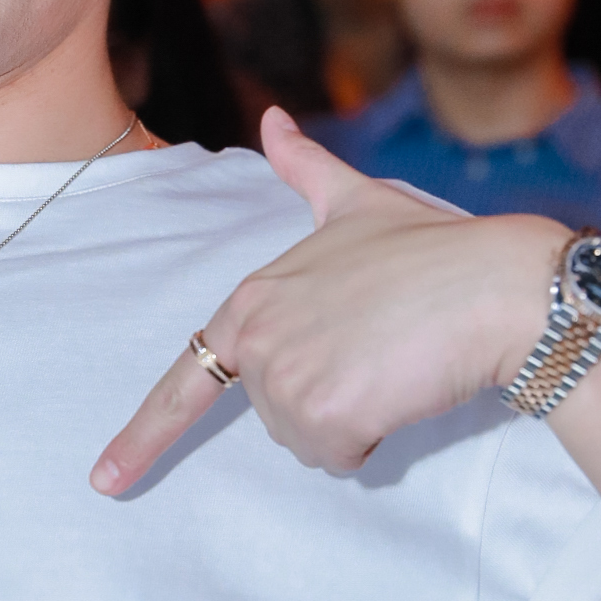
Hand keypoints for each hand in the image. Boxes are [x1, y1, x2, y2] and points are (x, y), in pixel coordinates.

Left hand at [92, 111, 560, 491]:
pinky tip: (401, 387)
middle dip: (331, 399)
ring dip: (355, 419)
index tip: (105, 480)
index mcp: (253, 298)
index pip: (186, 378)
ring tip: (394, 364)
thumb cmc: (437, 250)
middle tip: (379, 350)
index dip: (143, 435)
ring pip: (310, 441)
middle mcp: (258, 337)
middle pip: (278, 415)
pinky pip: (340, 455)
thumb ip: (306, 171)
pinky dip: (373, 436)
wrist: (496, 283)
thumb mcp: (360, 202)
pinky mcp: (320, 411)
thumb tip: (273, 120)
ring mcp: (284, 376)